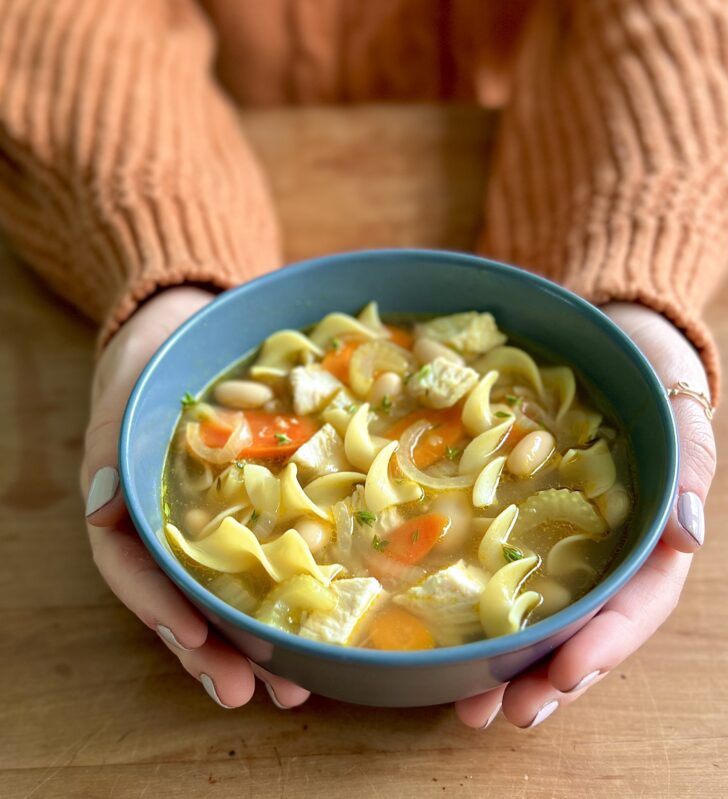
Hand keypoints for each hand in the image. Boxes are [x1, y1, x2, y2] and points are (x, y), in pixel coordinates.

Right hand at [82, 287, 308, 709]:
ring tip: (290, 685)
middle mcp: (173, 524)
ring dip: (254, 642)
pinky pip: (270, 555)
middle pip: (185, 600)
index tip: (198, 640)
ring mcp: (217, 520)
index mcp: (133, 505)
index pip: (136, 571)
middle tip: (253, 693)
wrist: (197, 325)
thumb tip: (101, 510)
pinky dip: (287, 593)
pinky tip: (318, 624)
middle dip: (215, 651)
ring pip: (229, 593)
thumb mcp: (124, 390)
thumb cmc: (152, 358)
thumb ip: (109, 447)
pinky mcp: (257, 507)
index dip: (162, 609)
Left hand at [456, 302, 715, 728]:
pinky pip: (501, 574)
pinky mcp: (518, 522)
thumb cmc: (650, 375)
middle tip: (504, 713)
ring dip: (512, 668)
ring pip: (541, 620)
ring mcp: (557, 541)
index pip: (634, 606)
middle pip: (583, 631)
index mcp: (648, 538)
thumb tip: (692, 536)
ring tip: (472, 706)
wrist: (603, 344)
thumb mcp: (682, 408)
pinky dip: (482, 615)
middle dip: (548, 678)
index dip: (604, 646)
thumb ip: (693, 464)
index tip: (565, 674)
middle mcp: (601, 551)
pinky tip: (451, 644)